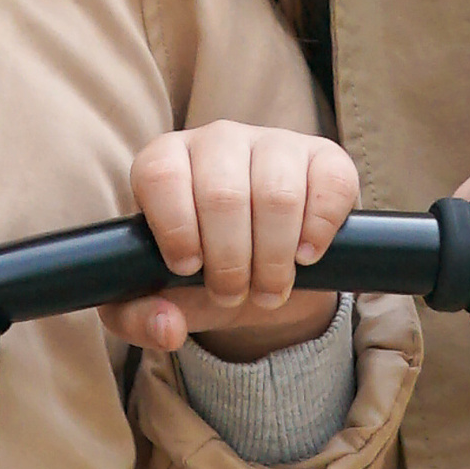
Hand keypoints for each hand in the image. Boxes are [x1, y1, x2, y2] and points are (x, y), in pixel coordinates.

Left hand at [103, 121, 357, 359]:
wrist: (259, 272)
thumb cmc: (200, 274)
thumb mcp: (159, 300)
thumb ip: (139, 318)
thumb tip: (166, 328)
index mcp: (166, 160)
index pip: (161, 175)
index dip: (175, 228)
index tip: (189, 268)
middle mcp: (217, 141)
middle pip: (223, 194)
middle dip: (229, 261)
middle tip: (233, 293)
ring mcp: (274, 142)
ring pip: (277, 194)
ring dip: (273, 258)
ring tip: (268, 289)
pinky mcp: (323, 156)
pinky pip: (330, 184)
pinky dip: (319, 230)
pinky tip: (305, 256)